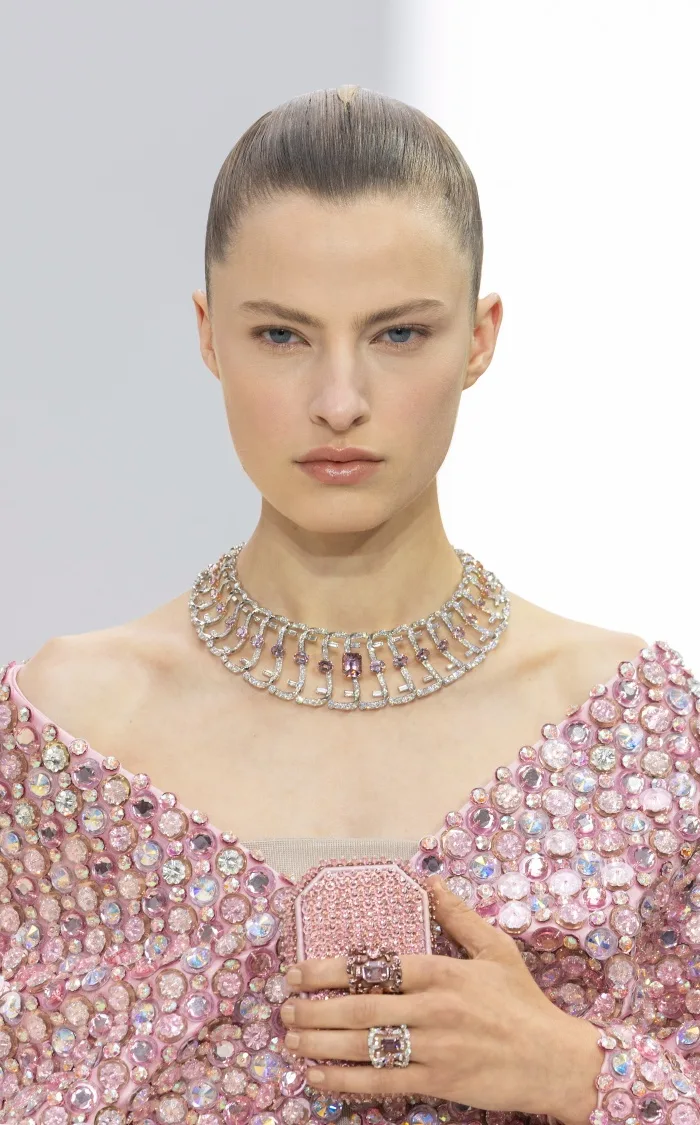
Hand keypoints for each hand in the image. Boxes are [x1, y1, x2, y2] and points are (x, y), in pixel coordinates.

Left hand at [280, 875, 604, 1122]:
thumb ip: (458, 915)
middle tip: (284, 1008)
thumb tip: (430, 881)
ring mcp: (433, 1048)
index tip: (298, 972)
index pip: (373, 966)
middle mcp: (432, 1008)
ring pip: (364, 1046)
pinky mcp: (438, 1082)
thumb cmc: (524, 1003)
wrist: (556, 1060)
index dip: (328, 970)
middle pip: (359, 1008)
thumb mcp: (496, 949)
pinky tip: (318, 1077)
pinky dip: (344, 1080)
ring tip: (291, 1039)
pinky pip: (382, 1082)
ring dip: (320, 1044)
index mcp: (441, 971)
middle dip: (314, 1009)